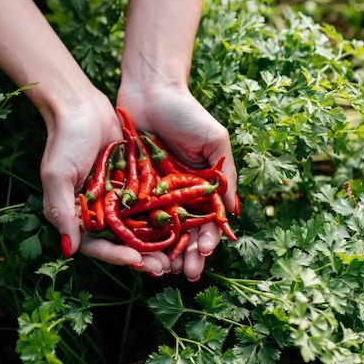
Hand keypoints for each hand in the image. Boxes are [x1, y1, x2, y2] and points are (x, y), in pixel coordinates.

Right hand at [39, 95, 172, 274]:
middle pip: (119, 242)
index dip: (115, 255)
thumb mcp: (57, 175)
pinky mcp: (132, 185)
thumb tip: (69, 250)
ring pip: (137, 228)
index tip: (135, 261)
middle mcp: (96, 212)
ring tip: (174, 255)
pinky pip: (147, 206)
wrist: (82, 105)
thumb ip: (61, 211)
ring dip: (154, 242)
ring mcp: (115, 199)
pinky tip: (179, 226)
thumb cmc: (64, 140)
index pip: (95, 244)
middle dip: (140, 256)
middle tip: (162, 268)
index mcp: (75, 215)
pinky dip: (161, 217)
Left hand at [117, 85, 237, 279]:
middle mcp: (177, 194)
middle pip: (184, 233)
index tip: (205, 252)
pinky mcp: (130, 187)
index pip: (207, 221)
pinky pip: (134, 215)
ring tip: (163, 270)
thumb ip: (224, 174)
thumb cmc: (186, 113)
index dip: (208, 239)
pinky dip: (137, 235)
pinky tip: (138, 251)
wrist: (149, 90)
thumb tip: (234, 211)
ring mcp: (153, 193)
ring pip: (159, 231)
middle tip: (185, 273)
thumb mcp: (214, 140)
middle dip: (187, 254)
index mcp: (200, 186)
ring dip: (163, 252)